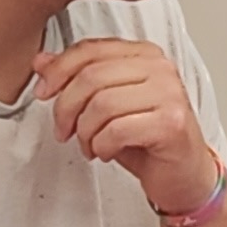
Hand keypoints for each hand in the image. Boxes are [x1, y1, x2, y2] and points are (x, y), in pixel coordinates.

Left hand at [32, 37, 217, 215]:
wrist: (184, 176)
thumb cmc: (148, 141)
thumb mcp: (106, 105)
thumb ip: (76, 78)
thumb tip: (41, 61)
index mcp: (145, 55)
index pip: (91, 50)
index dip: (59, 71)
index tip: (44, 93)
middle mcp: (161, 69)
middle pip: (92, 77)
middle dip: (66, 108)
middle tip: (64, 130)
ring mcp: (170, 95)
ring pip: (102, 104)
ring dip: (84, 131)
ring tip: (88, 145)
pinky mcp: (172, 124)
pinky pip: (117, 130)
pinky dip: (102, 145)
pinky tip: (106, 152)